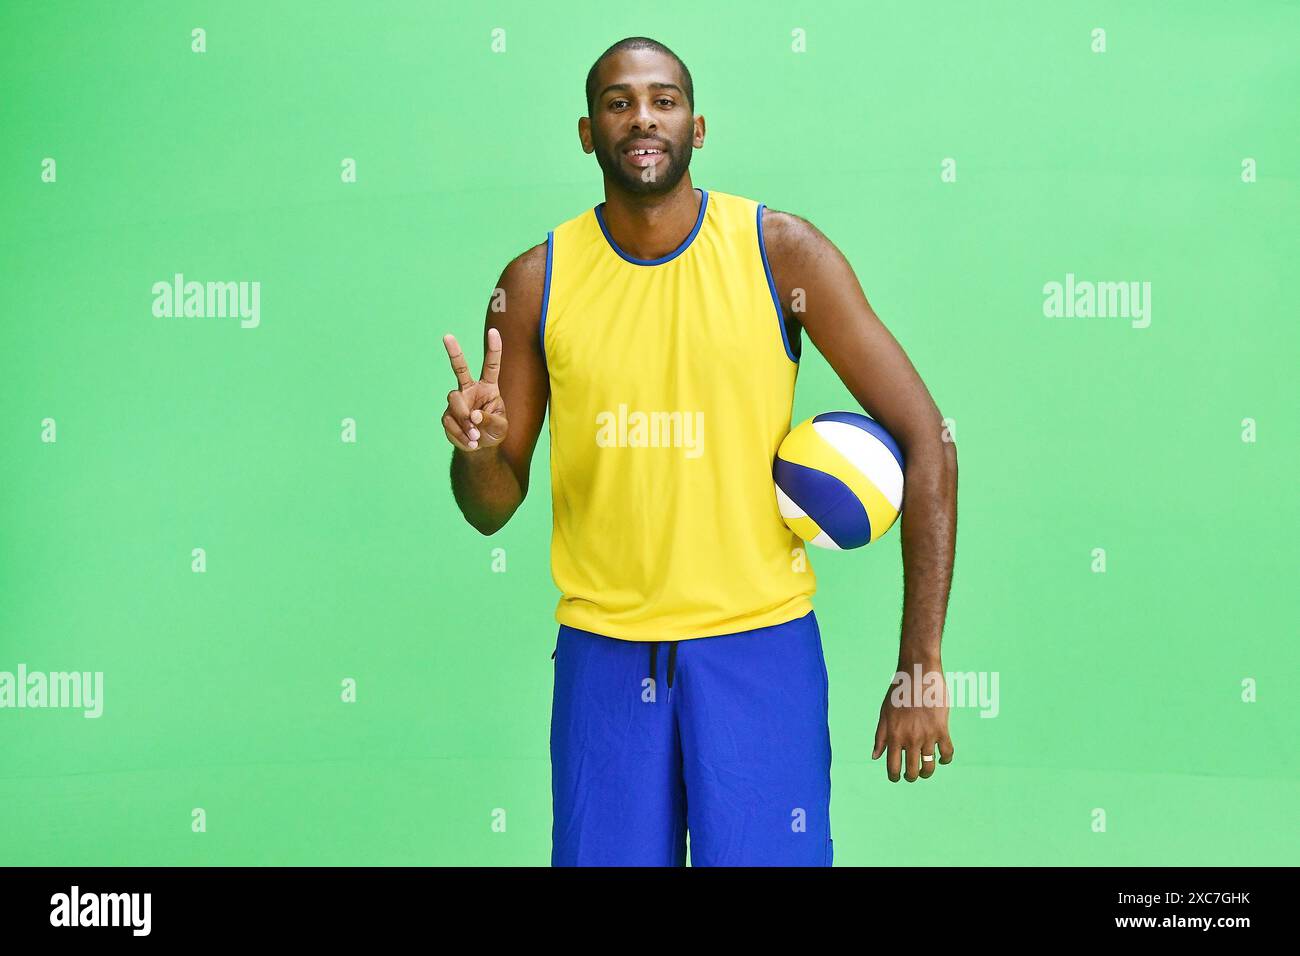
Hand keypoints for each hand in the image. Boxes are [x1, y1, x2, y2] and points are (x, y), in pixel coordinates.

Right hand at [442, 328, 506, 451]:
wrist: (480, 447)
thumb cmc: (494, 431)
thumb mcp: (500, 427)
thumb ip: (490, 420)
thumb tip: (473, 416)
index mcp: (488, 387)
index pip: (491, 366)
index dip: (493, 349)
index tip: (493, 331)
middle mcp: (470, 389)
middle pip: (460, 369)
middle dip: (454, 352)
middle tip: (447, 335)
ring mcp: (457, 401)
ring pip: (454, 401)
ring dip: (465, 420)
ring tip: (475, 436)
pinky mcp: (447, 415)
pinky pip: (450, 421)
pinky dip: (461, 434)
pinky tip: (470, 441)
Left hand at [871, 663, 954, 781]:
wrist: (918, 673)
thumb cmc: (898, 692)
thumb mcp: (884, 714)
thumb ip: (881, 737)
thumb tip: (875, 756)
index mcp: (894, 736)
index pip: (893, 767)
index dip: (894, 777)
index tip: (896, 777)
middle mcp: (910, 739)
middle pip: (912, 771)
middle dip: (911, 777)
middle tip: (911, 774)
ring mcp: (927, 736)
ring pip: (929, 766)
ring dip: (927, 772)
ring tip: (925, 770)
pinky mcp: (942, 729)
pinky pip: (947, 752)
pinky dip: (946, 759)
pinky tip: (942, 758)